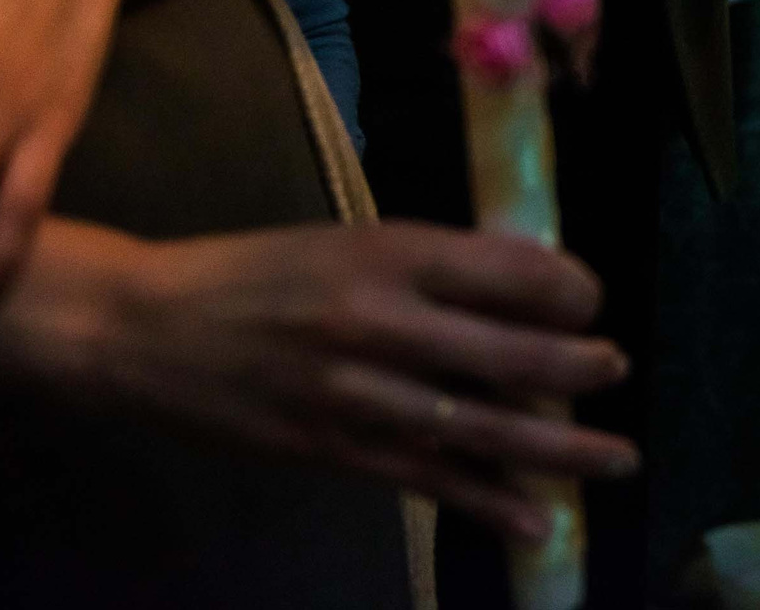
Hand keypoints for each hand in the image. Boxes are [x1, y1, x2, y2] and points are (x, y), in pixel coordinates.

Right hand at [71, 221, 637, 539]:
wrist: (143, 329)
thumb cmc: (256, 273)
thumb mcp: (349, 240)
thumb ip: (434, 263)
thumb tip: (529, 280)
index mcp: (388, 252)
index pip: (508, 271)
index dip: (567, 289)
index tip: (591, 300)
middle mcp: (378, 321)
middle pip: (507, 353)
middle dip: (576, 367)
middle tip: (617, 369)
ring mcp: (354, 393)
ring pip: (478, 427)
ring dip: (556, 446)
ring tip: (614, 457)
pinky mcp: (330, 449)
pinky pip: (426, 479)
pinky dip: (486, 502)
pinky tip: (535, 519)